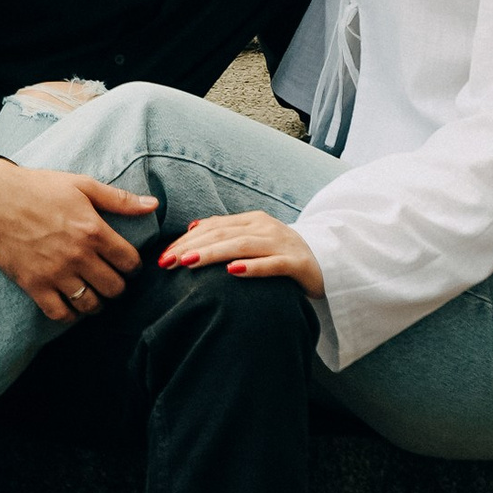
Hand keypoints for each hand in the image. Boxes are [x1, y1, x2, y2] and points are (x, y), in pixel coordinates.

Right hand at [0, 159, 156, 321]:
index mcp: (92, 230)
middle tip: (108, 276)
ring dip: (96, 300)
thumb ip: (118, 199)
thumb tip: (153, 205)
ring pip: (91, 305)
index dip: (132, 265)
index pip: (130, 263)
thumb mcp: (81, 184)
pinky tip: (70, 301)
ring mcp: (55, 274)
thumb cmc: (38, 187)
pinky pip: (61, 314)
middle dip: (117, 284)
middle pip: (115, 289)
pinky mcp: (34, 286)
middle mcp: (77, 256)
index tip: (125, 263)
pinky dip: (70, 314)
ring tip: (91, 289)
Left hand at [161, 211, 325, 301]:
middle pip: (222, 235)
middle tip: (167, 262)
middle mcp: (265, 228)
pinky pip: (273, 264)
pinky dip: (252, 267)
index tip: (163, 256)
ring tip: (188, 262)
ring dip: (213, 254)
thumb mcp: (254, 240)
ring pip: (242, 246)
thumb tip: (193, 229)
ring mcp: (282, 244)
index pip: (212, 227)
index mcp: (252, 220)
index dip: (186, 240)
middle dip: (191, 247)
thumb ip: (228, 234)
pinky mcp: (298, 263)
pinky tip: (233, 271)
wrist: (329, 262)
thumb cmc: (283, 254)